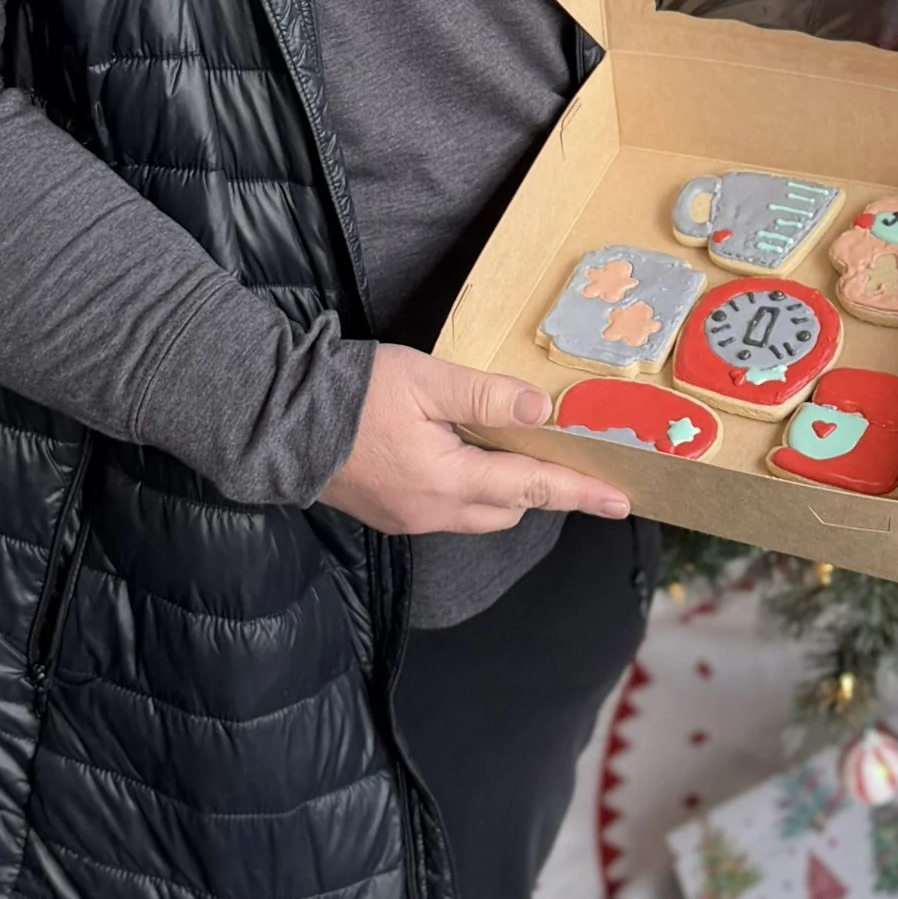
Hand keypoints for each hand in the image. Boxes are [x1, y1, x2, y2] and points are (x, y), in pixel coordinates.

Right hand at [320, 346, 629, 534]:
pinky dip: (469, 489)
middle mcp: (433, 512)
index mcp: (449, 482)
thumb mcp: (426, 380)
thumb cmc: (353, 395)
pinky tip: (462, 457)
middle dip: (541, 490)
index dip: (580, 492)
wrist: (277, 421)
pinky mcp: (388, 513)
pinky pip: (447, 510)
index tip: (621, 502)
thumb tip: (543, 410)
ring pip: (477, 514)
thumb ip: (487, 396)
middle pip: (509, 510)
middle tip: (568, 463)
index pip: (533, 489)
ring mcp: (408, 518)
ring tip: (515, 453)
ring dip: (503, 491)